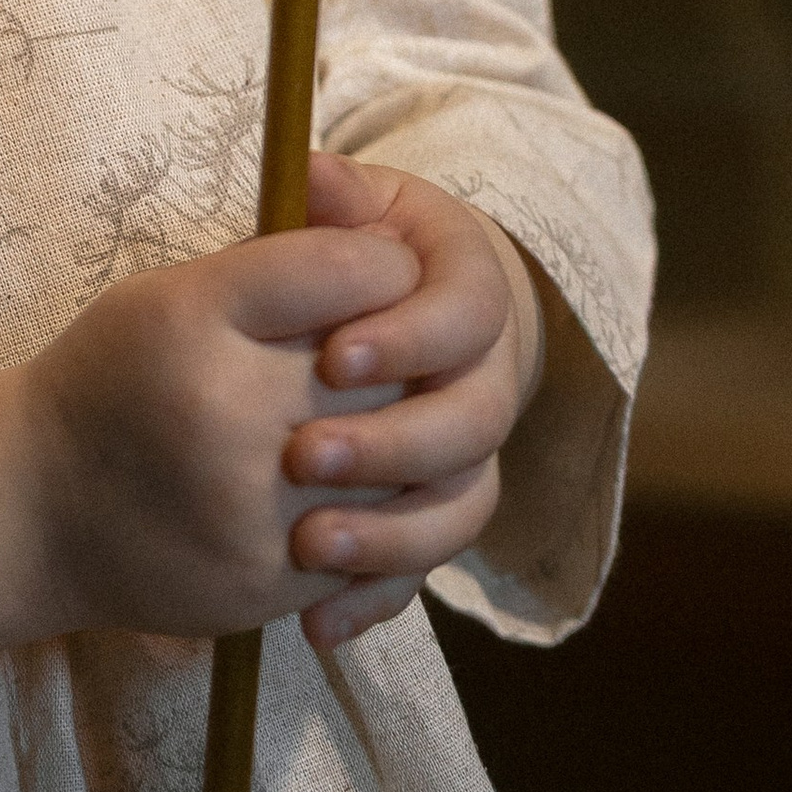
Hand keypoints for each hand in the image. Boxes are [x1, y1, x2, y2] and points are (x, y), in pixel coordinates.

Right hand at [0, 192, 421, 682]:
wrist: (32, 509)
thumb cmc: (111, 378)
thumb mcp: (170, 293)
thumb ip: (279, 265)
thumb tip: (396, 250)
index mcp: (195, 321)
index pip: (345, 269)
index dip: (383, 261)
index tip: (381, 266)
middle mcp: (225, 414)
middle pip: (385, 368)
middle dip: (405, 352)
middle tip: (394, 345)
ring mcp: (251, 511)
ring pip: (399, 463)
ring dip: (409, 435)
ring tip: (389, 417)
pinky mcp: (268, 584)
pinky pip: (375, 545)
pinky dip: (388, 512)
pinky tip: (362, 486)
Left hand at [279, 153, 543, 652]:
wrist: (384, 315)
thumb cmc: (353, 249)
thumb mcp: (346, 214)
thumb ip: (335, 201)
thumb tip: (316, 171)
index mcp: (472, 294)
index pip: (467, 317)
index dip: (408, 339)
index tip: (334, 356)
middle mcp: (487, 381)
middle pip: (471, 425)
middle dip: (391, 445)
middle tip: (304, 456)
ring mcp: (466, 459)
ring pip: (460, 510)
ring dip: (389, 537)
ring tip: (307, 548)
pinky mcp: (431, 519)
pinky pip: (423, 573)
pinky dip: (374, 600)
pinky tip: (317, 621)